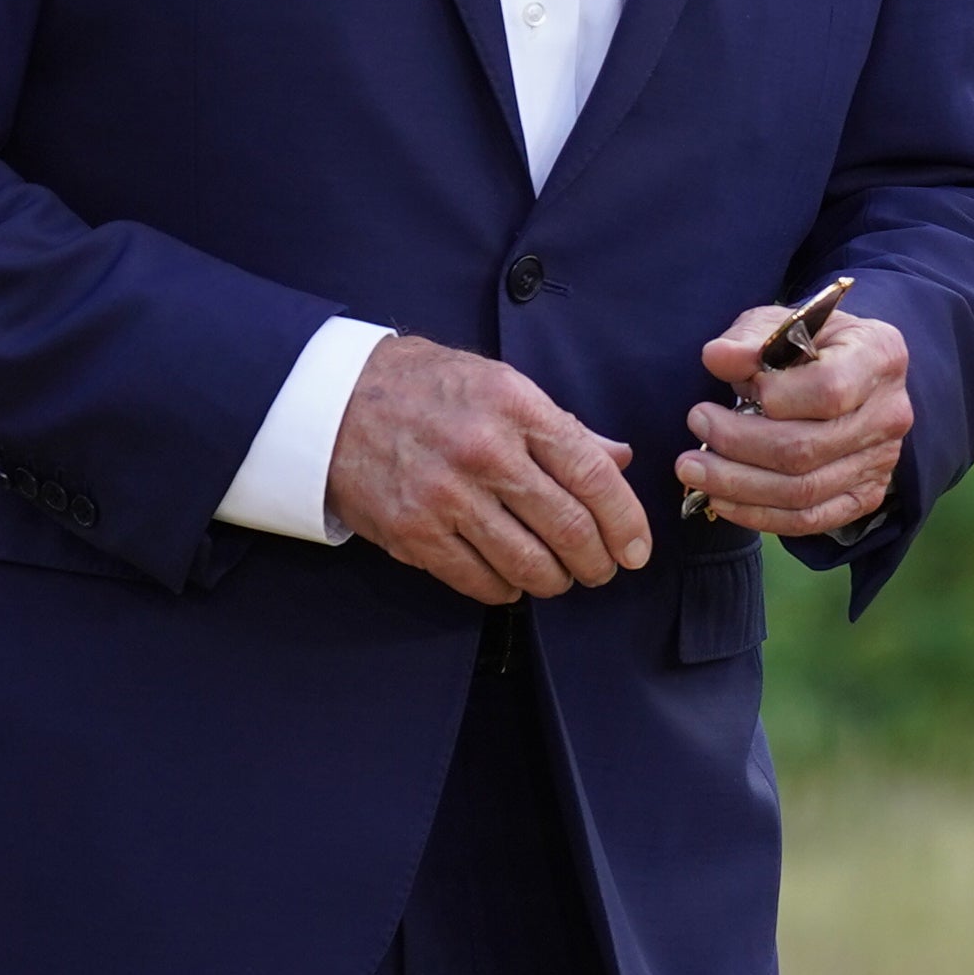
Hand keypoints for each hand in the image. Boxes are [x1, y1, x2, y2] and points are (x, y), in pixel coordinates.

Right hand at [325, 334, 651, 605]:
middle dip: (597, 561)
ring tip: (561, 578)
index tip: (638, 549)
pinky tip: (513, 581)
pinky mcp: (413, 533)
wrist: (335, 403)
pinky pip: (477, 580)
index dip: (625, 520)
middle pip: (567, 526)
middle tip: (603, 570)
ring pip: (527, 562)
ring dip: (555, 581)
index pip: (592, 474)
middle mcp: (485, 452)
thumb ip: (563, 426)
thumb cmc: (429, 388)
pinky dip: (506, 589)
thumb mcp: (502, 384)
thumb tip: (619, 459)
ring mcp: (447, 496)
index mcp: (517, 408)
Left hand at [675, 305, 913, 536]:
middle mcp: (890, 414)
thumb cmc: (812, 344)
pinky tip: (722, 498)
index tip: (741, 385)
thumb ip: (750, 339)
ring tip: (694, 469)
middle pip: (806, 448)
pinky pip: (809, 520)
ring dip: (737, 485)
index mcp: (880, 355)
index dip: (776, 396)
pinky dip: (759, 515)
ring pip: (803, 491)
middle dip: (737, 444)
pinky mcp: (865, 496)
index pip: (829, 389)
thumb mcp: (782, 325)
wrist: (849, 374)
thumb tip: (715, 357)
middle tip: (696, 427)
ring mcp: (882, 461)